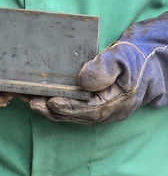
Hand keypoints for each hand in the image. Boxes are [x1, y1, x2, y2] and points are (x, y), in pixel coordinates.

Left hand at [27, 11, 167, 124]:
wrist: (146, 64)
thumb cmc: (133, 59)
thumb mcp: (121, 58)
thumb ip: (104, 68)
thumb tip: (84, 80)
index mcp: (119, 101)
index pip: (92, 110)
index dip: (71, 108)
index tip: (52, 102)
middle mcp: (111, 111)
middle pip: (80, 116)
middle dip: (54, 111)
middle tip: (31, 103)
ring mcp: (104, 110)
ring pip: (76, 115)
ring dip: (52, 111)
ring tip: (29, 101)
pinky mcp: (96, 105)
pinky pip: (76, 110)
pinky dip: (58, 107)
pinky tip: (40, 99)